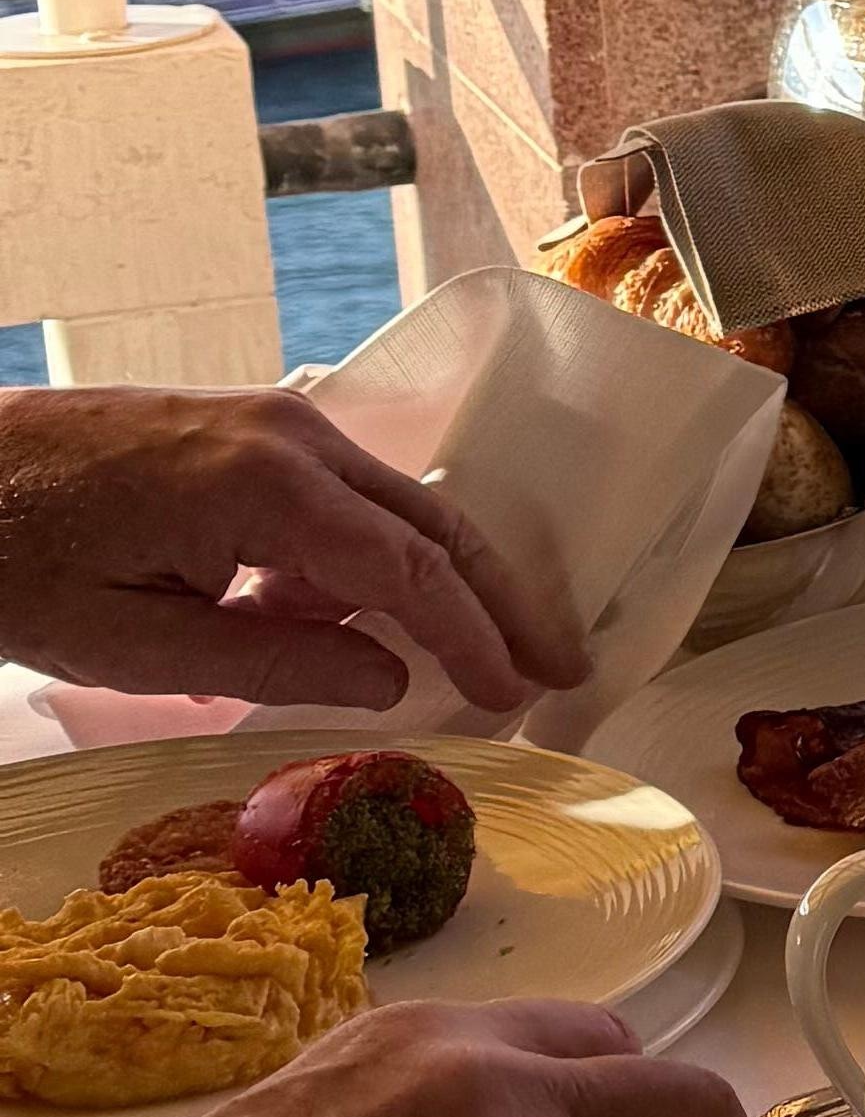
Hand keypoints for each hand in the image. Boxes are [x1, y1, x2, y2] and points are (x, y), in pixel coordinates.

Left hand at [0, 387, 587, 711]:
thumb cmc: (15, 563)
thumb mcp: (134, 646)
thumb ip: (274, 660)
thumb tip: (390, 679)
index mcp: (263, 486)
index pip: (409, 571)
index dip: (474, 639)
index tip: (521, 695)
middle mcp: (288, 434)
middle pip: (433, 522)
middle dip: (502, 599)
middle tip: (558, 667)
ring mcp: (270, 421)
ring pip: (396, 505)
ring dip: (442, 583)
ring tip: (482, 661)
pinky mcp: (247, 429)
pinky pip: (341, 497)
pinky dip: (372, 559)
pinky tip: (354, 626)